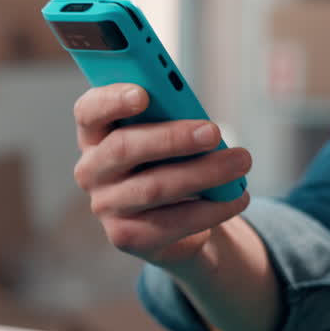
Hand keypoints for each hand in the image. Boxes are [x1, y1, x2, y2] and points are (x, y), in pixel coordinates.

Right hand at [72, 83, 252, 267]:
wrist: (173, 218)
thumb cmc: (169, 161)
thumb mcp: (166, 134)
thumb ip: (169, 119)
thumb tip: (197, 122)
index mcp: (94, 134)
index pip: (89, 111)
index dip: (111, 100)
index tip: (143, 93)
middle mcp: (91, 170)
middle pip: (123, 149)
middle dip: (171, 138)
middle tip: (213, 132)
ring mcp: (104, 206)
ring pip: (153, 188)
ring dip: (203, 174)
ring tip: (240, 162)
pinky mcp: (125, 237)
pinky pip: (171, 222)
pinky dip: (211, 209)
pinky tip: (237, 196)